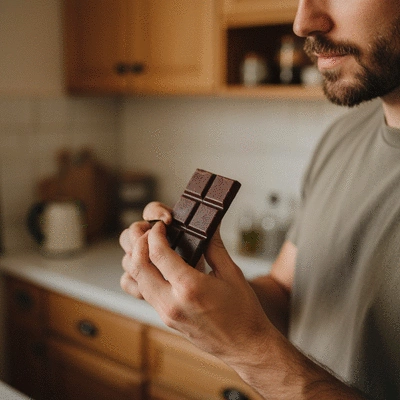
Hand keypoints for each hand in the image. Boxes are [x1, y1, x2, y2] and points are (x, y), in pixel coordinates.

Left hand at [120, 205, 271, 364]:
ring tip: (149, 246)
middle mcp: (172, 302)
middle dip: (139, 242)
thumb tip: (207, 224)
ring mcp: (165, 313)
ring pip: (133, 280)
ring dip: (136, 259)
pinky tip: (155, 268)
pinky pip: (142, 294)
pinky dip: (140, 276)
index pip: (158, 253)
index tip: (161, 225)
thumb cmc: (243, 311)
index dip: (155, 233)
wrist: (245, 345)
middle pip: (137, 266)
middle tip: (149, 231)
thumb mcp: (231, 272)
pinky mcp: (165, 318)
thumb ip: (214, 245)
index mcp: (190, 288)